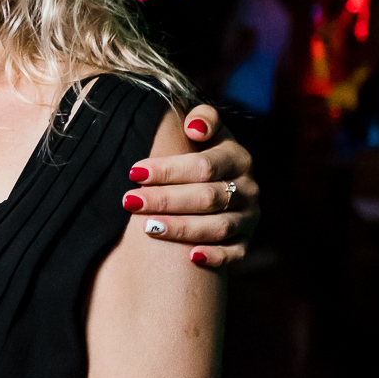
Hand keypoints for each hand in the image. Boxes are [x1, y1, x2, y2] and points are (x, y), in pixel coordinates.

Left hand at [124, 103, 259, 267]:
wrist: (218, 180)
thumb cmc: (199, 152)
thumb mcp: (203, 129)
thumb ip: (202, 119)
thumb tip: (193, 127)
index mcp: (237, 158)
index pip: (203, 166)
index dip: (168, 169)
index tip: (134, 173)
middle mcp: (248, 188)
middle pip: (207, 197)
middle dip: (166, 200)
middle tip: (130, 202)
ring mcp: (248, 217)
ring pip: (218, 227)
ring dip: (182, 228)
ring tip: (148, 228)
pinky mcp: (245, 242)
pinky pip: (235, 253)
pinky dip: (216, 256)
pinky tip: (191, 258)